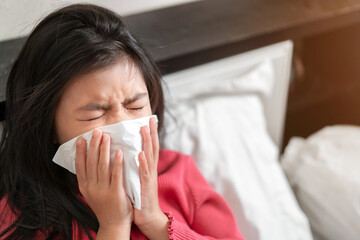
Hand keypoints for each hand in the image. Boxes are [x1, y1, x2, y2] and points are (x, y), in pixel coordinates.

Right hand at [75, 129, 132, 237]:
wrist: (113, 224)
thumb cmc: (104, 206)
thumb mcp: (92, 192)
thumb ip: (90, 178)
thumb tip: (88, 159)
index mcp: (84, 186)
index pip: (80, 165)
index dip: (80, 151)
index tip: (81, 138)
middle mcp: (92, 187)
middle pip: (91, 162)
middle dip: (94, 145)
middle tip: (97, 131)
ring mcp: (103, 190)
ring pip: (102, 166)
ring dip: (104, 150)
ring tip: (107, 136)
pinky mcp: (116, 193)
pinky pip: (116, 175)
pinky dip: (117, 163)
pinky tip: (119, 152)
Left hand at [133, 117, 168, 239]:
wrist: (148, 216)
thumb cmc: (140, 197)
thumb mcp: (137, 178)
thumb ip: (135, 166)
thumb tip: (129, 153)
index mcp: (147, 167)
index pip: (149, 147)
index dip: (149, 134)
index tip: (147, 120)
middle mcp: (150, 169)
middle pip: (152, 148)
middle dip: (151, 133)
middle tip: (149, 119)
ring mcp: (149, 177)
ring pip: (149, 157)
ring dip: (147, 143)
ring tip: (144, 130)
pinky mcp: (146, 187)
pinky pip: (144, 173)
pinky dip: (143, 163)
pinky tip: (140, 155)